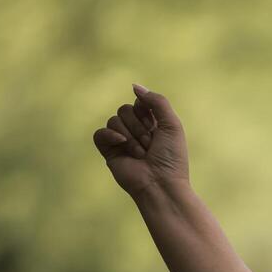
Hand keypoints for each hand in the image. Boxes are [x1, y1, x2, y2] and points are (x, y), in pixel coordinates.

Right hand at [92, 84, 190, 198]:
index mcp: (152, 124)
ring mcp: (121, 141)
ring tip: (142, 154)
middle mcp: (135, 131)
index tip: (155, 126)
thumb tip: (134, 86)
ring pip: (114, 120)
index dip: (146, 112)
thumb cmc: (171, 158)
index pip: (139, 103)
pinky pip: (99, 134)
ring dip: (131, 136)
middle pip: (124, 110)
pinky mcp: (109, 152)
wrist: (161, 184)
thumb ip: (157, 101)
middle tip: (150, 145)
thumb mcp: (171, 124)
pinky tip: (121, 143)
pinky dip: (110, 135)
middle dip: (139, 127)